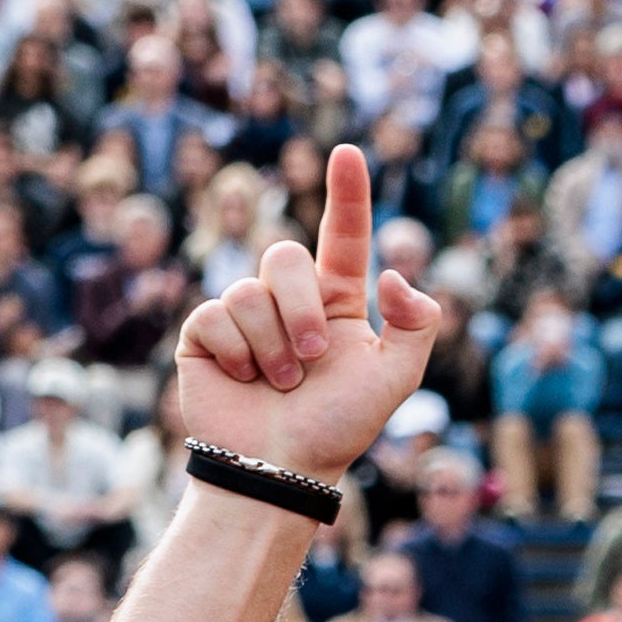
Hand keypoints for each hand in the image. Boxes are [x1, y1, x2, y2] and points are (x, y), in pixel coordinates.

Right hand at [174, 144, 447, 483]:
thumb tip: (392, 273)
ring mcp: (244, 315)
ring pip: (250, 291)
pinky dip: (238, 353)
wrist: (281, 469)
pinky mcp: (204, 334)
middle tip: (313, 360)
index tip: (349, 152)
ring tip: (282, 384)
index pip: (344, 237)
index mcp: (337, 302)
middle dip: (303, 309)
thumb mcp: (396, 380)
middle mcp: (289, 301)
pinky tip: (244, 381)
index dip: (347, 194)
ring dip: (273, 345)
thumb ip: (417, 324)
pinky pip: (216, 315)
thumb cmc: (338, 427)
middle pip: (286, 257)